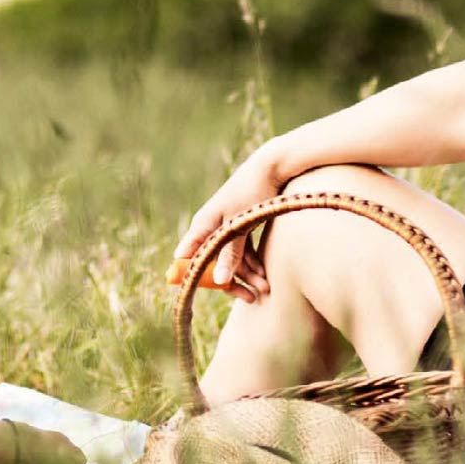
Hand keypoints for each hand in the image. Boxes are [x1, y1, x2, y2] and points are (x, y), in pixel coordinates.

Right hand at [170, 145, 289, 301]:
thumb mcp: (240, 224)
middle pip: (213, 263)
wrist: (274, 165)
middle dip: (232, 282)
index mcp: (203, 224)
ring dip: (247, 275)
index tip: (205, 294)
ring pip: (231, 259)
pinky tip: (265, 275)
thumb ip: (230, 253)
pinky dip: (253, 263)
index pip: (190, 259)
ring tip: (266, 288)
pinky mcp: (242, 225)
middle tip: (250, 298)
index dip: (194, 277)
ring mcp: (227, 227)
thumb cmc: (253, 191)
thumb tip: (219, 281)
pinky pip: (242, 251)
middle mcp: (211, 226)